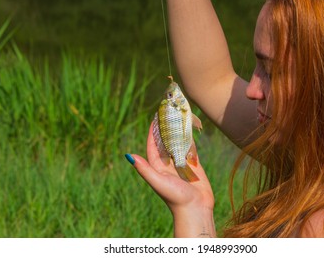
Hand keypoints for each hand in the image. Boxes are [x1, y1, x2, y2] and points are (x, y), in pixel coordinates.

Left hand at [127, 122, 215, 236]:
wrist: (195, 209)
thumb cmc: (174, 197)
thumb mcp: (157, 181)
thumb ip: (144, 168)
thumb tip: (129, 155)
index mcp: (157, 166)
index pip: (153, 144)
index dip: (153, 131)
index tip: (154, 118)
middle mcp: (168, 163)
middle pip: (166, 142)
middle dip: (166, 129)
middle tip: (168, 114)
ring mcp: (181, 163)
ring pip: (178, 143)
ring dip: (178, 132)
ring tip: (179, 117)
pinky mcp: (193, 165)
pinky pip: (191, 148)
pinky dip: (190, 139)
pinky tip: (190, 129)